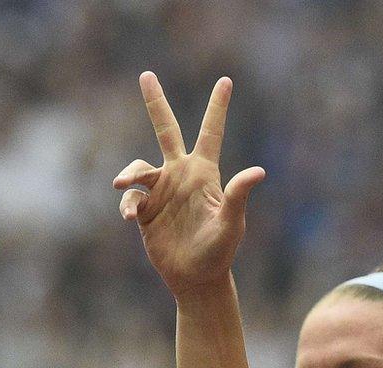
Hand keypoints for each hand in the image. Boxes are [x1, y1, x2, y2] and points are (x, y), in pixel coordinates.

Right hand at [115, 72, 265, 296]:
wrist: (195, 278)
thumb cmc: (219, 252)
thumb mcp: (231, 224)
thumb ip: (238, 196)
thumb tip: (259, 171)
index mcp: (204, 173)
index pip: (211, 133)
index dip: (218, 107)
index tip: (226, 80)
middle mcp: (180, 175)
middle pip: (166, 130)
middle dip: (156, 103)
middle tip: (146, 75)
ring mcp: (161, 191)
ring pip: (138, 168)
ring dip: (130, 174)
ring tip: (123, 185)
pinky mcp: (145, 210)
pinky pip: (130, 197)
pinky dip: (126, 204)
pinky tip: (130, 218)